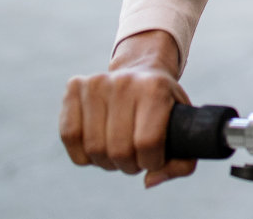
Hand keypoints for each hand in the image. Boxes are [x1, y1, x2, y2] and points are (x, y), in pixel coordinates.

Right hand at [59, 30, 194, 187]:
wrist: (142, 71)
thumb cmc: (163, 107)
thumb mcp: (183, 128)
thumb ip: (181, 163)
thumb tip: (149, 181)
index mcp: (156, 89)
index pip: (147, 142)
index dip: (151, 162)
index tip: (154, 159)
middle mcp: (125, 82)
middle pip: (119, 149)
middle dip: (129, 165)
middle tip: (135, 158)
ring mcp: (97, 83)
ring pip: (93, 148)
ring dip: (106, 162)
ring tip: (118, 152)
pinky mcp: (74, 88)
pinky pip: (69, 136)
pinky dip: (83, 153)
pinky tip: (97, 147)